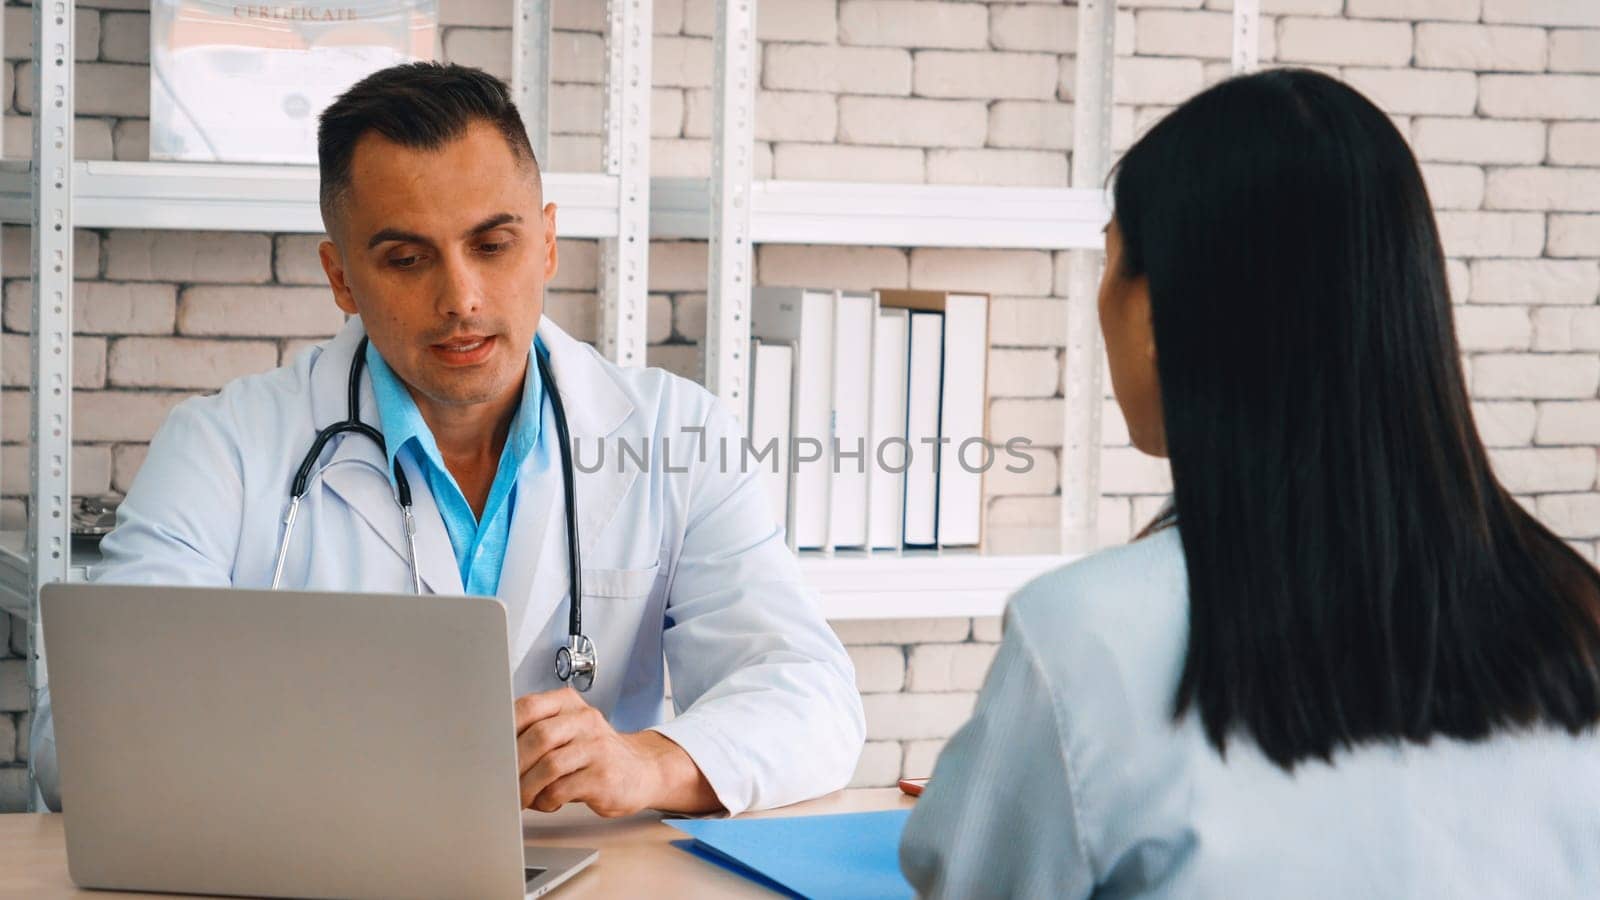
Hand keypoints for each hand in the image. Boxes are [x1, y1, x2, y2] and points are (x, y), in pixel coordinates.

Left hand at [514, 687, 720, 816]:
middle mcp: (585, 720)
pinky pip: (562, 789)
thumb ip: (537, 731)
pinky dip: (547, 800)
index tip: (490, 750)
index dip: (504, 728)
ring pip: (549, 765)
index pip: (529, 706)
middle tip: (501, 782)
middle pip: (538, 737)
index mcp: (569, 704)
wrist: (642, 770)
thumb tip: (494, 751)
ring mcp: (597, 747)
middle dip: (512, 764)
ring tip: (522, 798)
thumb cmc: (595, 753)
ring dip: (527, 787)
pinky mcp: (603, 776)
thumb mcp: (569, 730)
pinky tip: (548, 801)